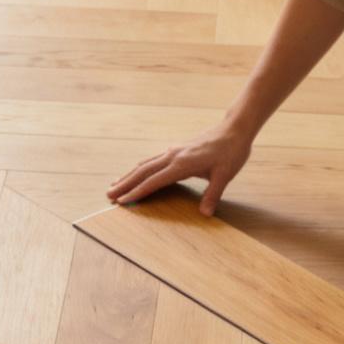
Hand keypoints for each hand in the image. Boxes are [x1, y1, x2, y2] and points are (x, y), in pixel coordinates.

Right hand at [106, 122, 252, 215]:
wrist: (234, 130)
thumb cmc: (231, 152)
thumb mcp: (225, 176)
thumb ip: (213, 195)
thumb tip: (205, 214)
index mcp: (182, 163)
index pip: (154, 181)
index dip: (137, 192)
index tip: (123, 201)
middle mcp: (173, 155)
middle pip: (143, 171)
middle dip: (125, 184)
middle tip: (109, 195)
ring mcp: (173, 150)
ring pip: (145, 164)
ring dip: (129, 175)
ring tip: (115, 184)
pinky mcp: (176, 149)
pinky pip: (153, 159)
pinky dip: (140, 168)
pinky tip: (136, 172)